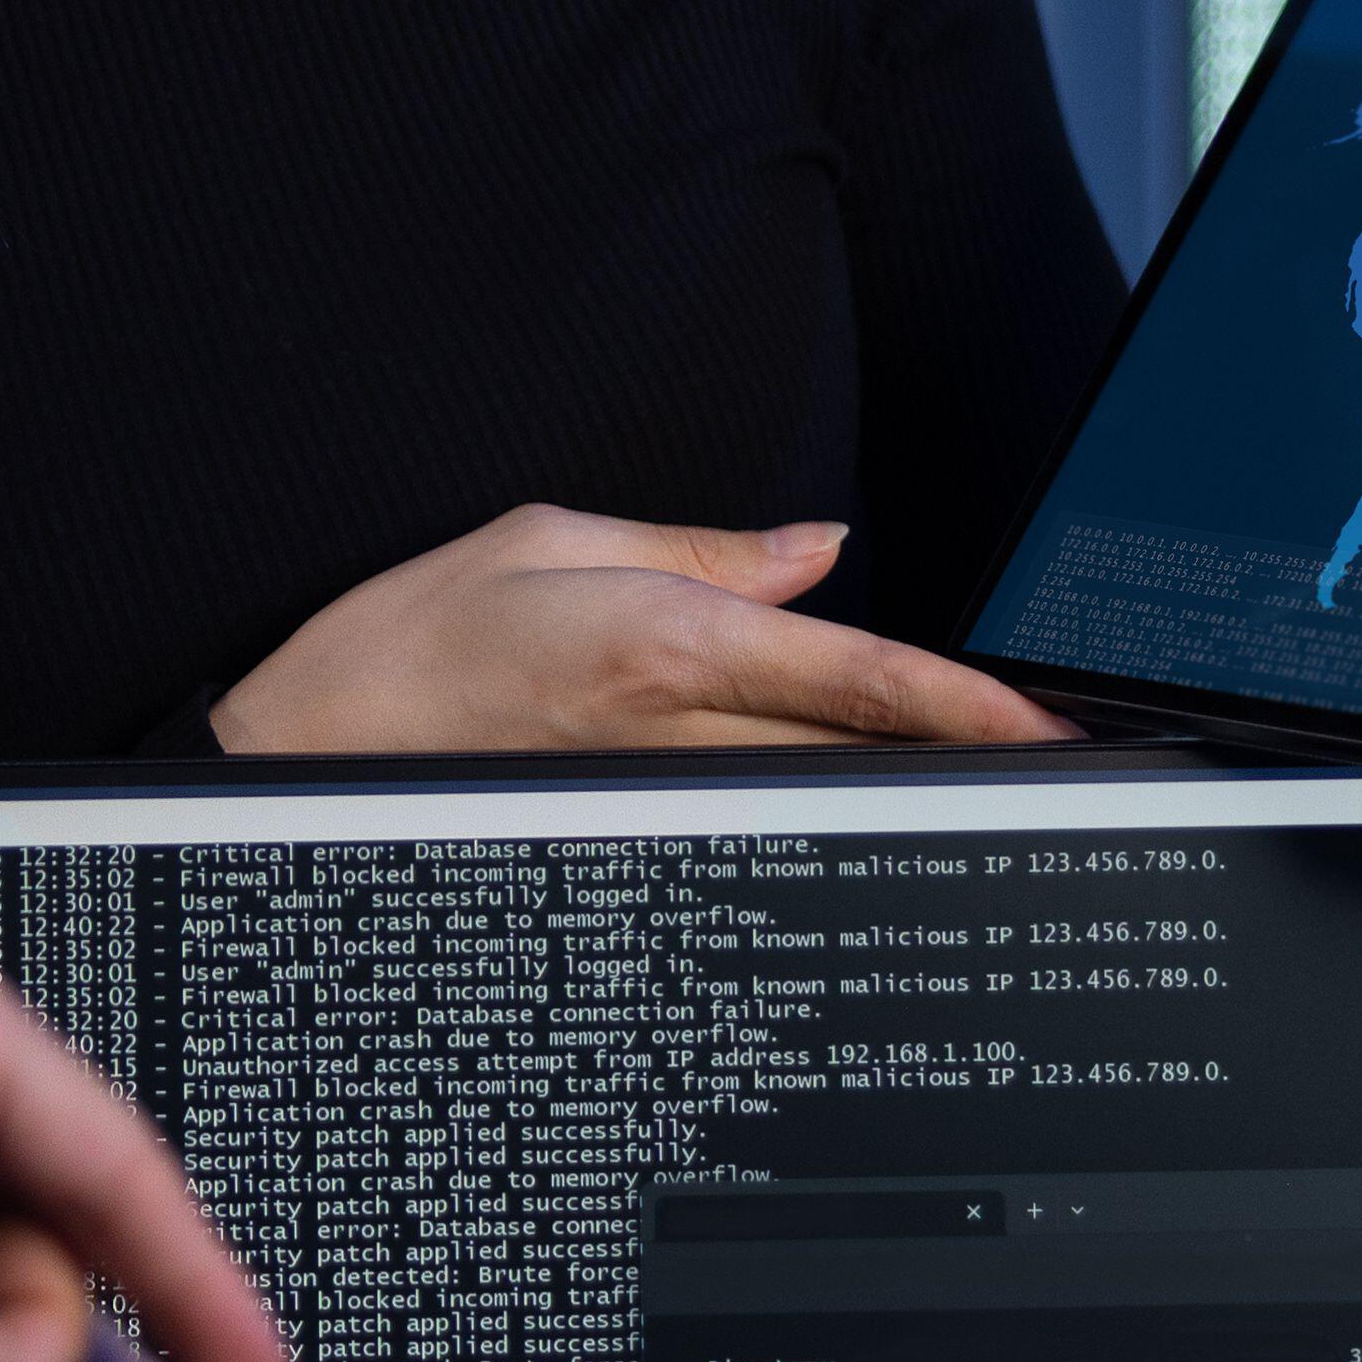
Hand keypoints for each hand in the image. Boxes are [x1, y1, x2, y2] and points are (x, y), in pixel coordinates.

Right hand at [208, 507, 1082, 755]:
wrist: (300, 752)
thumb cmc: (405, 639)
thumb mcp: (546, 538)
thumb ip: (700, 550)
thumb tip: (813, 554)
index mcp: (664, 641)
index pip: (857, 673)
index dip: (967, 704)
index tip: (1048, 728)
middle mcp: (674, 728)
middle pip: (858, 747)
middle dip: (961, 752)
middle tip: (1061, 756)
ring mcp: (655, 791)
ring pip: (812, 785)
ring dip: (890, 776)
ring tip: (981, 763)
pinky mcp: (628, 824)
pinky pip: (743, 805)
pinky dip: (805, 791)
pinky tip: (847, 784)